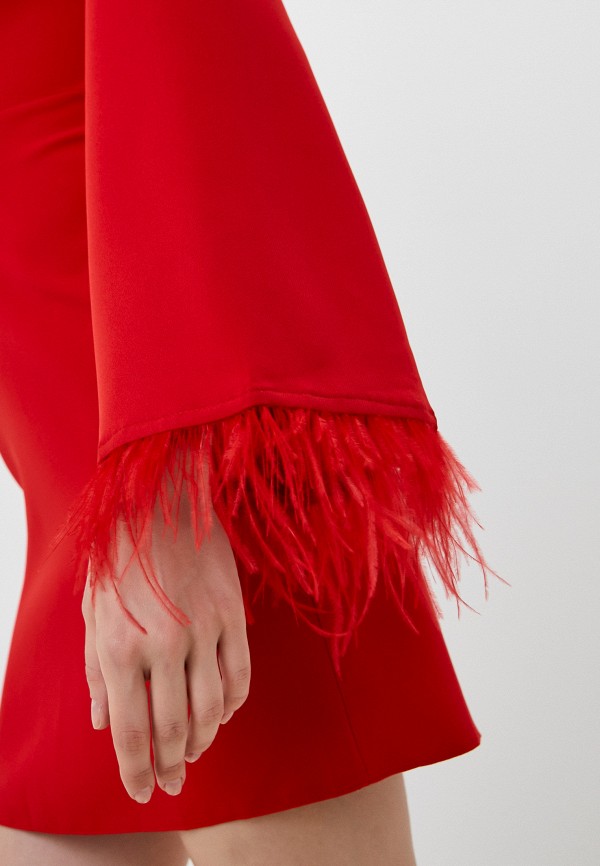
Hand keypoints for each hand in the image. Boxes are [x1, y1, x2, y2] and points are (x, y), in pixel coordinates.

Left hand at [82, 497, 250, 803]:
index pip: (131, 732)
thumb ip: (97, 673)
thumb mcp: (92, 613)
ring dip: (204, 740)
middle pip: (175, 729)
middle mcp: (164, 646)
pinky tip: (223, 713)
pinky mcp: (232, 615)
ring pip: (212, 709)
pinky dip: (233, 704)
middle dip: (173, 765)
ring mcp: (204, 631)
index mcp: (121, 648)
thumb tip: (103, 724)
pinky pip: (240, 676)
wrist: (161, 499)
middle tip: (173, 783)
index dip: (137, 771)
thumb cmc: (117, 557)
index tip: (143, 794)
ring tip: (196, 751)